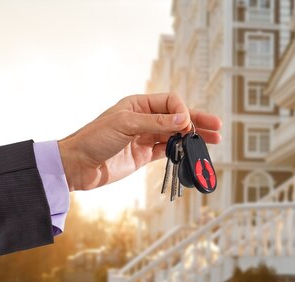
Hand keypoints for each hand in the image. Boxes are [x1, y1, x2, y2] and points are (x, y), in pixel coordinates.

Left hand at [57, 93, 221, 190]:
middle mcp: (144, 119)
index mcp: (139, 105)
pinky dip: (182, 152)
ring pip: (176, 135)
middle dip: (197, 121)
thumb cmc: (95, 139)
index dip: (182, 112)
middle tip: (217, 126)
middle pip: (178, 117)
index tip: (186, 126)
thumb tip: (184, 118)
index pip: (171, 102)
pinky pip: (169, 151)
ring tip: (214, 140)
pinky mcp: (145, 155)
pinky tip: (194, 153)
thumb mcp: (125, 125)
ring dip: (194, 138)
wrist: (78, 165)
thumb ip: (156, 123)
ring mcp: (146, 137)